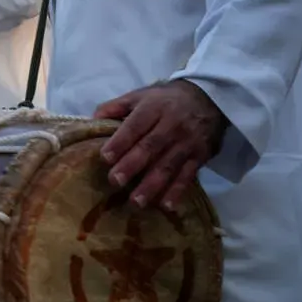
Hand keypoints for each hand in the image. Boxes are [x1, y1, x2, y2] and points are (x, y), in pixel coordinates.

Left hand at [94, 80, 227, 211]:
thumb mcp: (140, 95)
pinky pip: (188, 175)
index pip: (135, 125)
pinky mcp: (200, 156)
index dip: (120, 142)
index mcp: (153, 108)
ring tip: (136, 201)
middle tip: (115, 181)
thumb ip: (116, 107)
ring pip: (168, 165)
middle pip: (150, 147)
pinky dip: (177, 191)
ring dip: (152, 185)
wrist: (208, 98)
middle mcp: (171, 125)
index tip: (105, 157)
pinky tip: (166, 205)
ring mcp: (187, 142)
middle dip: (132, 165)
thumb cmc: (165, 100)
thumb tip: (92, 120)